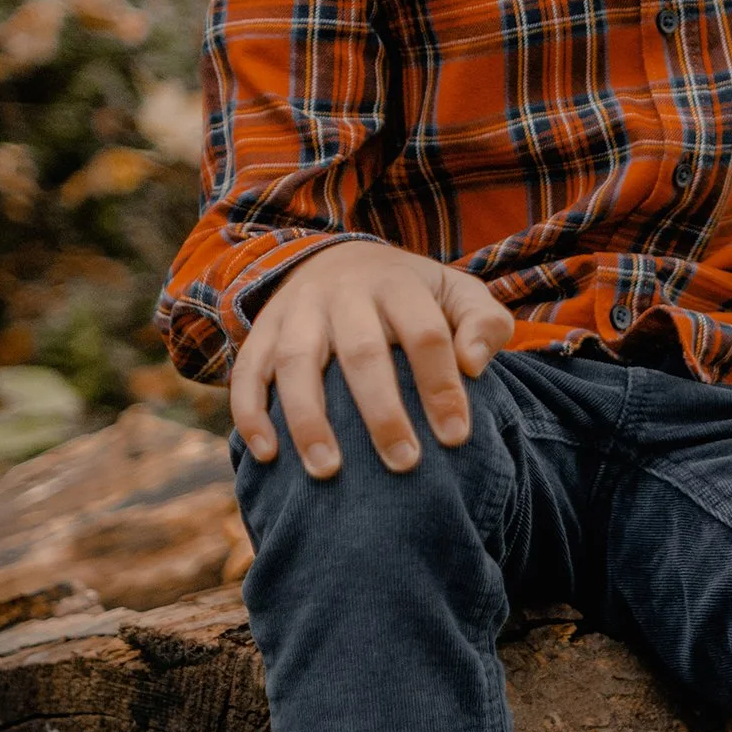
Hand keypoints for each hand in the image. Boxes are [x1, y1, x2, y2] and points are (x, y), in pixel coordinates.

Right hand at [232, 239, 513, 477]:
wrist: (338, 259)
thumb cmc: (412, 295)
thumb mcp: (457, 293)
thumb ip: (483, 323)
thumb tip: (474, 363)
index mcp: (396, 284)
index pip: (424, 334)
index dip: (441, 385)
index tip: (456, 437)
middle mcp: (342, 294)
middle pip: (361, 352)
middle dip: (382, 411)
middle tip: (404, 463)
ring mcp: (296, 312)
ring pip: (297, 363)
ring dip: (309, 419)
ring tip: (327, 471)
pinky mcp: (262, 332)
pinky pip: (248, 371)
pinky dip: (250, 413)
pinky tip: (267, 455)